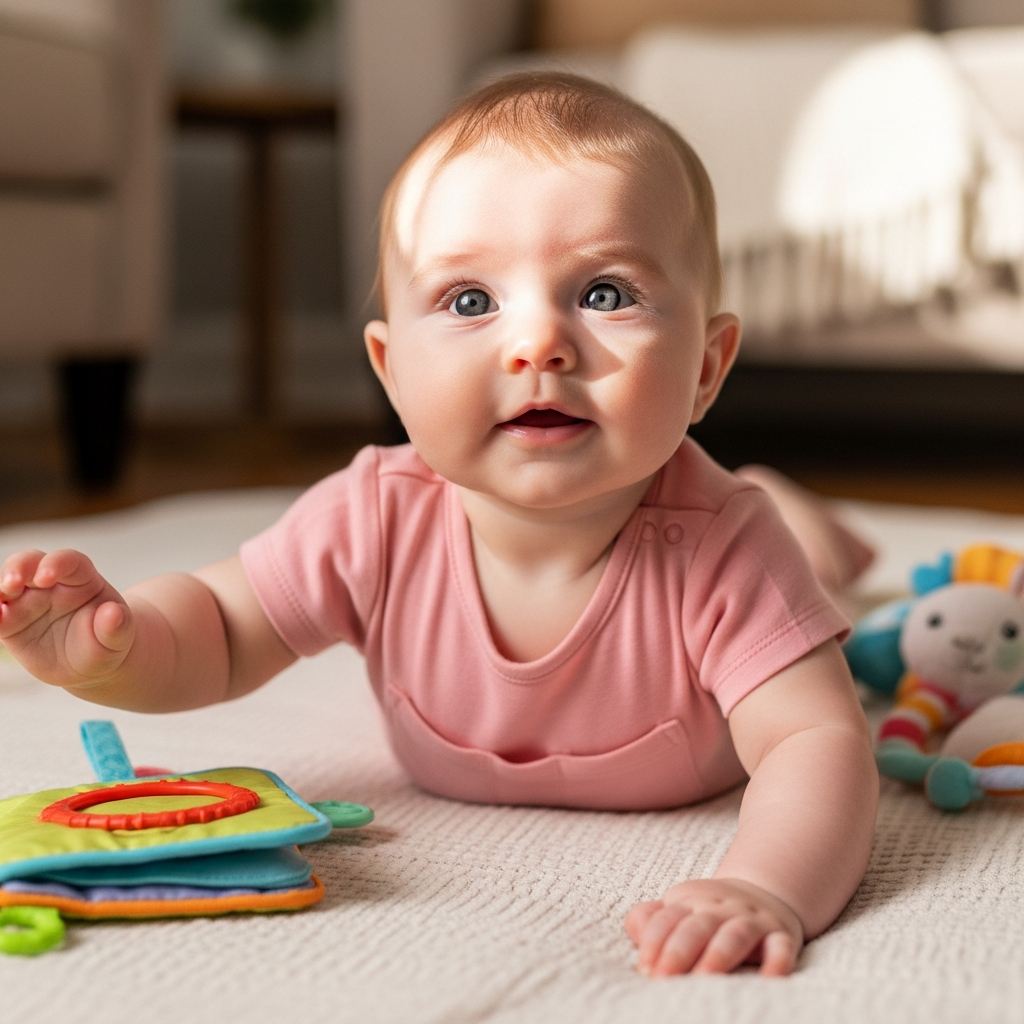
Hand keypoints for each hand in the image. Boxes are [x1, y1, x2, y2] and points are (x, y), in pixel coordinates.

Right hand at [0, 549, 134, 688]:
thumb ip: (117, 626)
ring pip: (6, 585)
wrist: (91, 662)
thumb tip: (114, 613)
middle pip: (30, 562)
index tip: (46, 577)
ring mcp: (28, 600)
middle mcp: (50, 583)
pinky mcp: (10, 621)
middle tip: (12, 583)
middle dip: (18, 568)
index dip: (56, 564)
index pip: (68, 561)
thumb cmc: (106, 642)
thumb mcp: (118, 637)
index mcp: (82, 578)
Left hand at [626, 878, 802, 976]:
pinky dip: (777, 963)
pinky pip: (781, 947)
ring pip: (735, 934)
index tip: (644, 969)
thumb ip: (651, 920)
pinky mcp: (781, 935)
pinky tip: (769, 980)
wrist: (762, 892)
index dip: (653, 942)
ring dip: (718, 956)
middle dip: (678, 951)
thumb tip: (637, 933)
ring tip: (702, 980)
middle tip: (663, 979)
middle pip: (697, 925)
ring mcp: (752, 920)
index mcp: (690, 900)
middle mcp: (721, 908)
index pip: (667, 919)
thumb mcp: (678, 908)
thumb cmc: (707, 912)